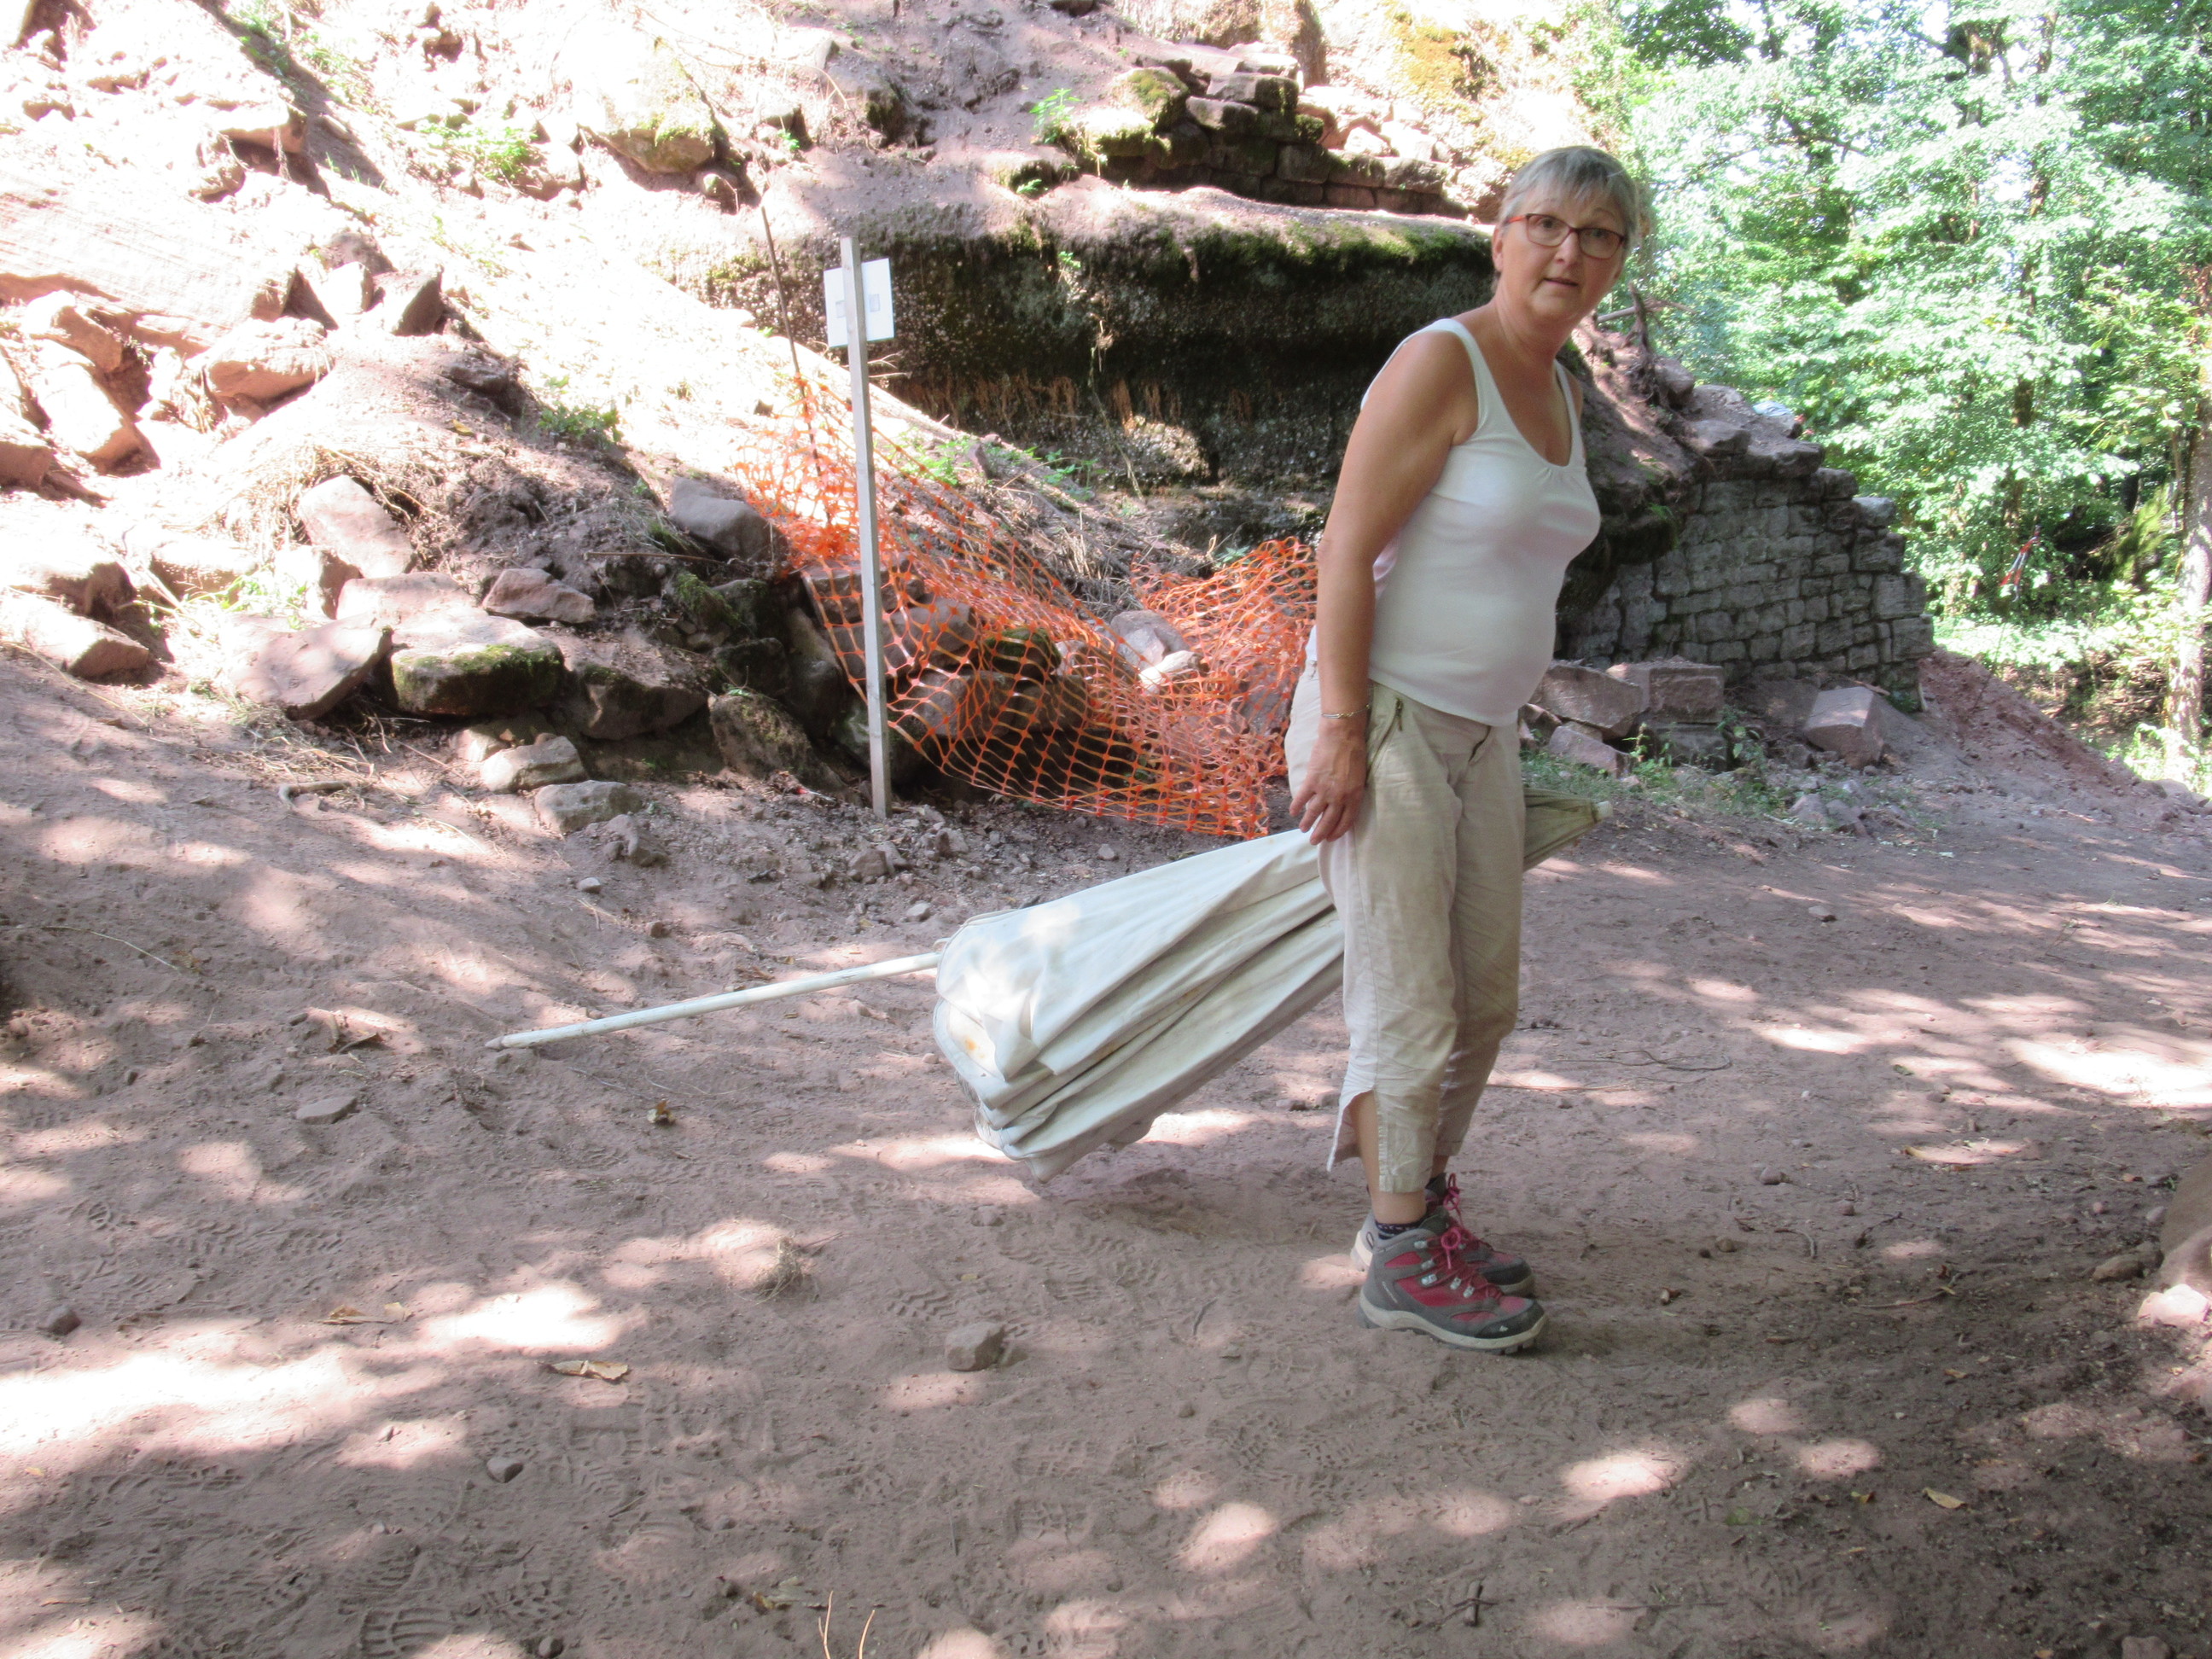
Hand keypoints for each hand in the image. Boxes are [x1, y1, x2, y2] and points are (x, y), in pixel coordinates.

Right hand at [1291, 719, 1366, 842]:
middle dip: (1321, 833)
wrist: (1342, 736)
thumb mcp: (1359, 777)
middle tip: (1314, 841)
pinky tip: (1293, 812)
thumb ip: (1352, 793)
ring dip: (1307, 823)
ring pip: (1313, 813)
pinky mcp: (1312, 781)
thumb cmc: (1354, 753)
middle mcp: (1340, 797)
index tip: (1331, 838)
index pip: (1346, 821)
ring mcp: (1325, 790)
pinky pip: (1302, 798)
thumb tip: (1342, 803)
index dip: (1338, 832)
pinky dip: (1296, 806)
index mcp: (1354, 797)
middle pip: (1329, 821)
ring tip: (1303, 829)